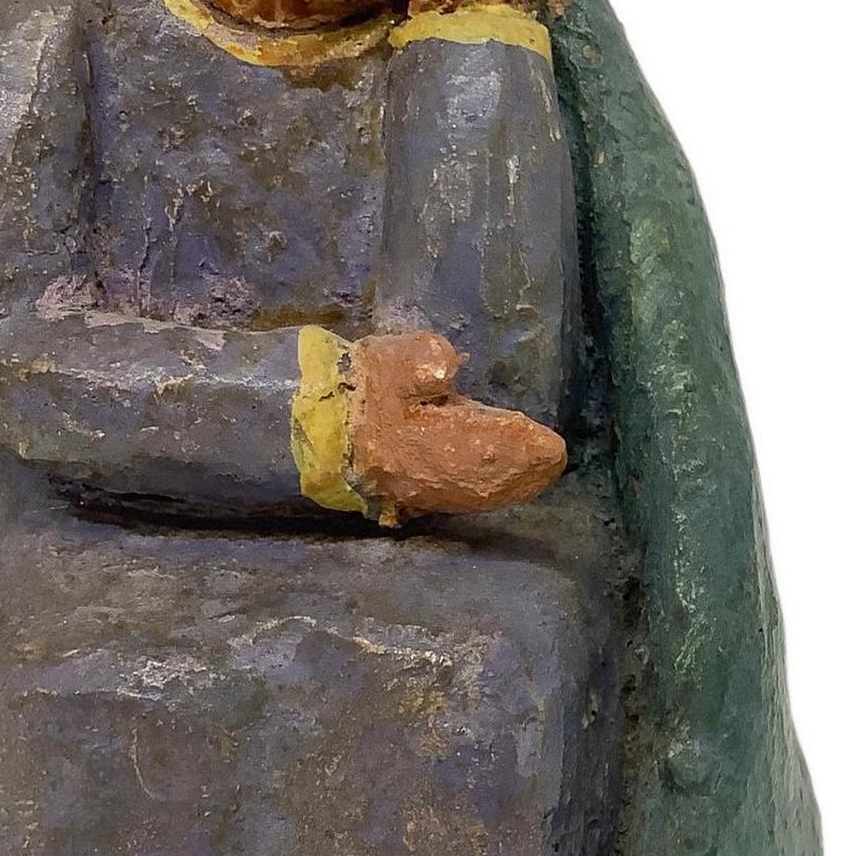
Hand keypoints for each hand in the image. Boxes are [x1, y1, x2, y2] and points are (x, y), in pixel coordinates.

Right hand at [345, 332, 565, 525]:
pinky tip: (486, 478)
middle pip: (496, 479)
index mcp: (442, 445)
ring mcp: (422, 491)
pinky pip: (457, 494)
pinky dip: (482, 487)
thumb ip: (427, 360)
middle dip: (527, 471)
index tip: (555, 445)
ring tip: (530, 472)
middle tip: (552, 461)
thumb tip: (450, 370)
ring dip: (506, 482)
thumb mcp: (386, 361)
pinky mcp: (405, 495)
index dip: (531, 448)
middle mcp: (440, 477)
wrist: (299, 439)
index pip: (502, 449)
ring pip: (478, 492)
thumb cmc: (348, 397)